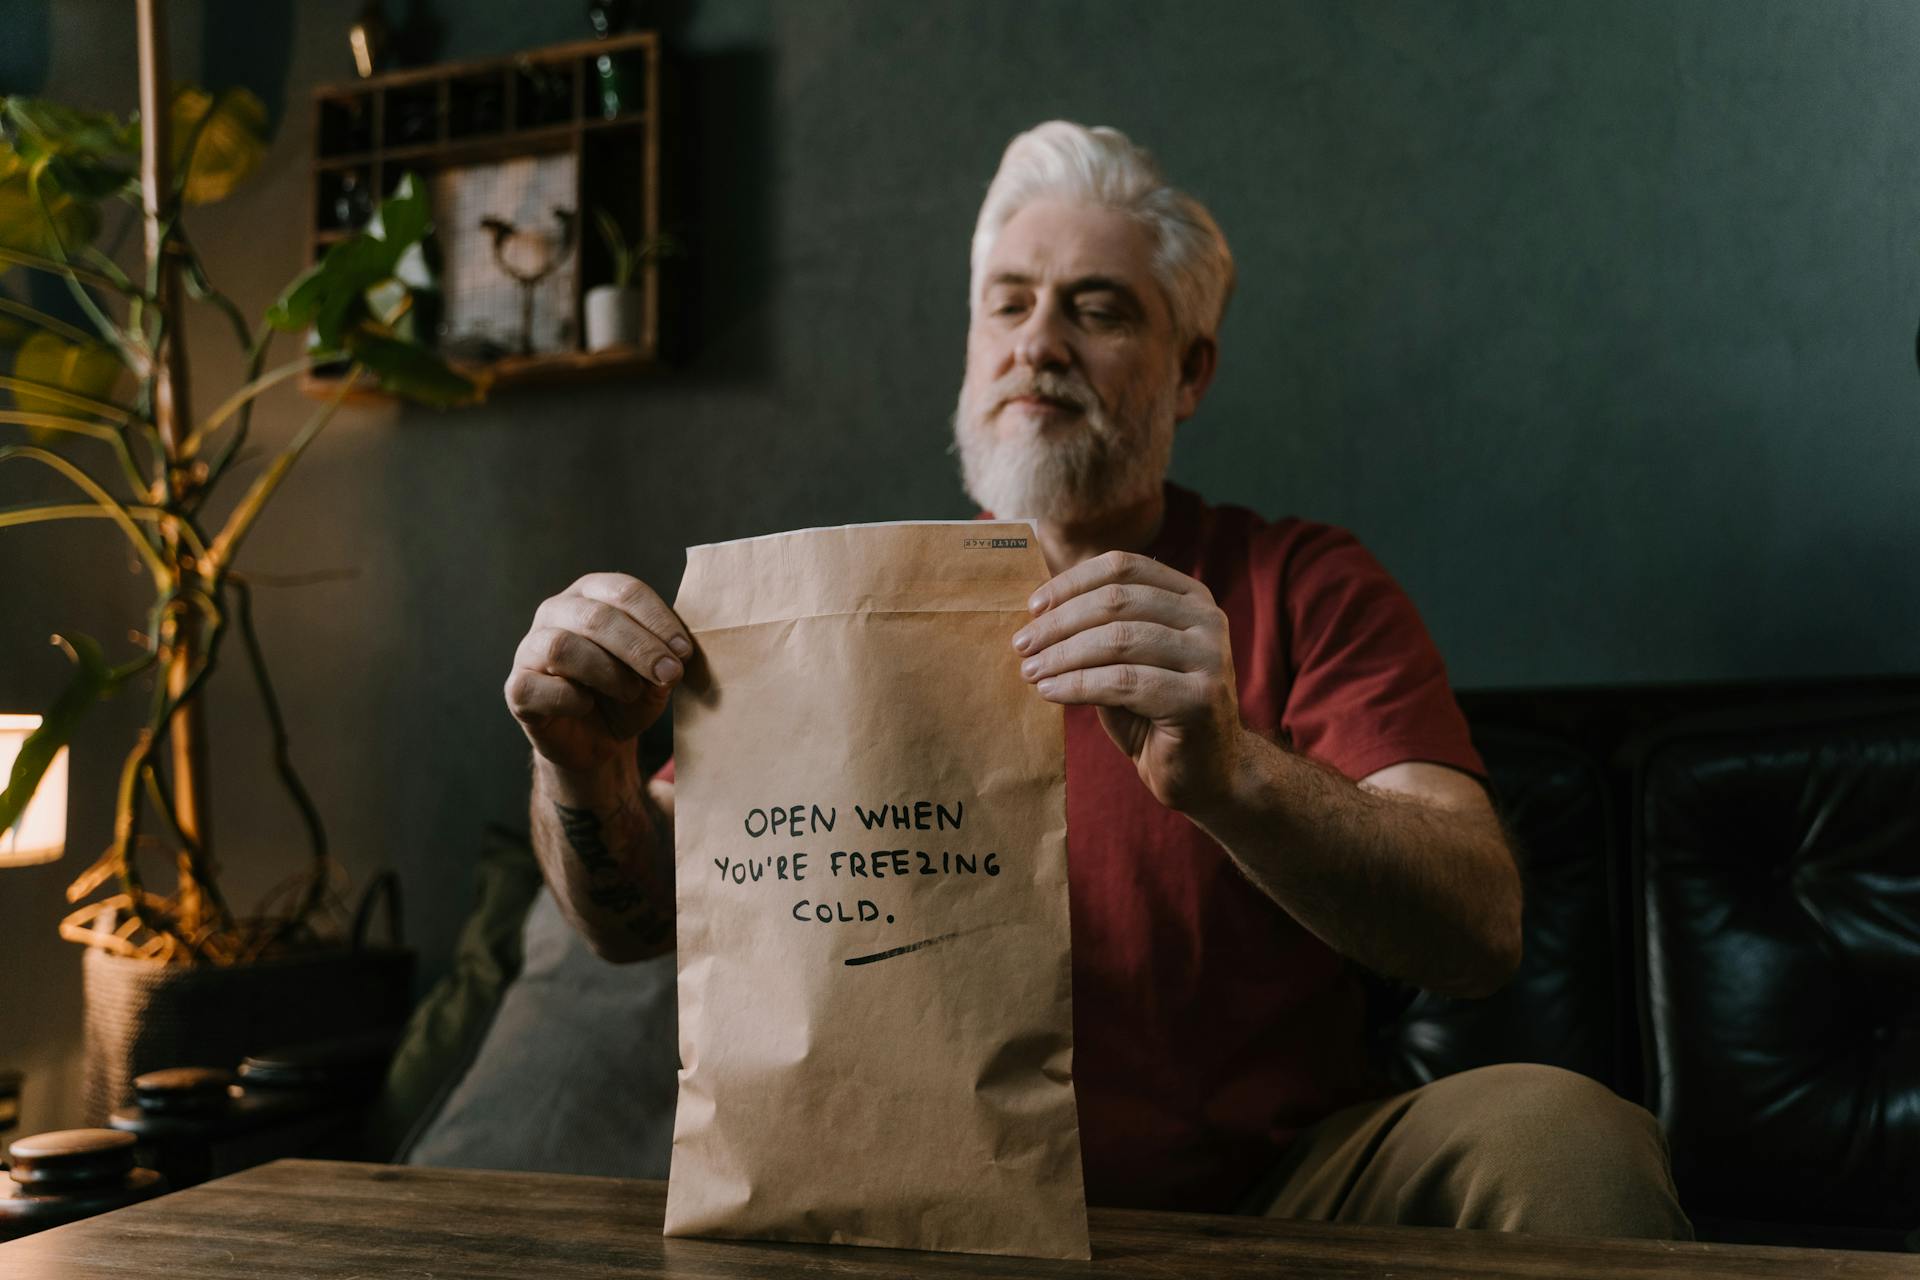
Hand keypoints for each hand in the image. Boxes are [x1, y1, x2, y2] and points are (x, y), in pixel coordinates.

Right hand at [505, 572, 693, 778]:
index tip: (684, 652)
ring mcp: (530, 647)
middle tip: (669, 674)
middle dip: (640, 647)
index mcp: (593, 594)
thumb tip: (675, 658)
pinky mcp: (517, 687)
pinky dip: (571, 699)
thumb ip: (666, 660)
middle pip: (596, 617)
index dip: (658, 620)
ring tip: (631, 692)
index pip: (625, 591)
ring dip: (607, 672)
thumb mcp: (656, 676)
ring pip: (563, 646)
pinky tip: (588, 706)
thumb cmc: (627, 693)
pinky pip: (538, 686)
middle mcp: (557, 611)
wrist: (597, 739)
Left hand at [1012, 551, 1244, 813]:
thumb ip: (1100, 628)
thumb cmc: (1155, 713)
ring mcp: (1209, 657)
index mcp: (1190, 597)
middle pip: (1117, 600)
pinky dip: (1077, 684)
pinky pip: (1122, 682)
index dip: (1071, 583)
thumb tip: (1041, 608)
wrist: (1206, 771)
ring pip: (1118, 640)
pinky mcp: (1198, 698)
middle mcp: (1207, 619)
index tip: (1033, 608)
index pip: (1123, 566)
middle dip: (1059, 622)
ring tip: (1031, 671)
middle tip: (1022, 644)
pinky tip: (1050, 692)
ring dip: (1063, 655)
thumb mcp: (1127, 659)